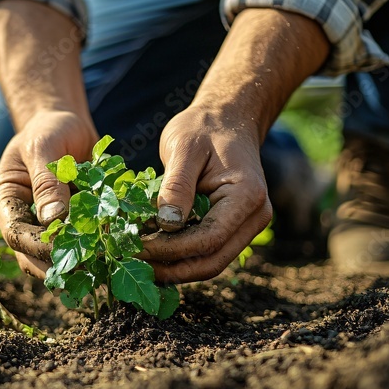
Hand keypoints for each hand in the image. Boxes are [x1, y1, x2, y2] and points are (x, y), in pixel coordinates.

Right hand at [0, 110, 98, 276]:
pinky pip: (78, 244)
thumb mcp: (44, 147)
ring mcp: (45, 224)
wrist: (67, 122)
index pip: (15, 233)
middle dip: (56, 263)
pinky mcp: (69, 224)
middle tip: (87, 266)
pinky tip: (114, 249)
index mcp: (6, 198)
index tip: (64, 250)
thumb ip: (47, 181)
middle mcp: (23, 216)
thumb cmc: (48, 129)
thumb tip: (52, 219)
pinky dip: (95, 248)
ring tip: (102, 264)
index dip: (36, 246)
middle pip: (31, 255)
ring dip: (76, 262)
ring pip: (53, 256)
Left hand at [140, 106, 271, 282]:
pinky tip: (151, 250)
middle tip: (133, 262)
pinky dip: (179, 256)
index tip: (137, 248)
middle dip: (171, 268)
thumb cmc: (204, 127)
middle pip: (212, 261)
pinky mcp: (232, 229)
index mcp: (247, 196)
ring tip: (138, 259)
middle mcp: (255, 217)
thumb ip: (176, 185)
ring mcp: (247, 226)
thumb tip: (166, 224)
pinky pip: (206, 252)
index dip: (171, 250)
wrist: (227, 120)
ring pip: (209, 263)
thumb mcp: (184, 147)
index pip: (209, 239)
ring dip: (173, 267)